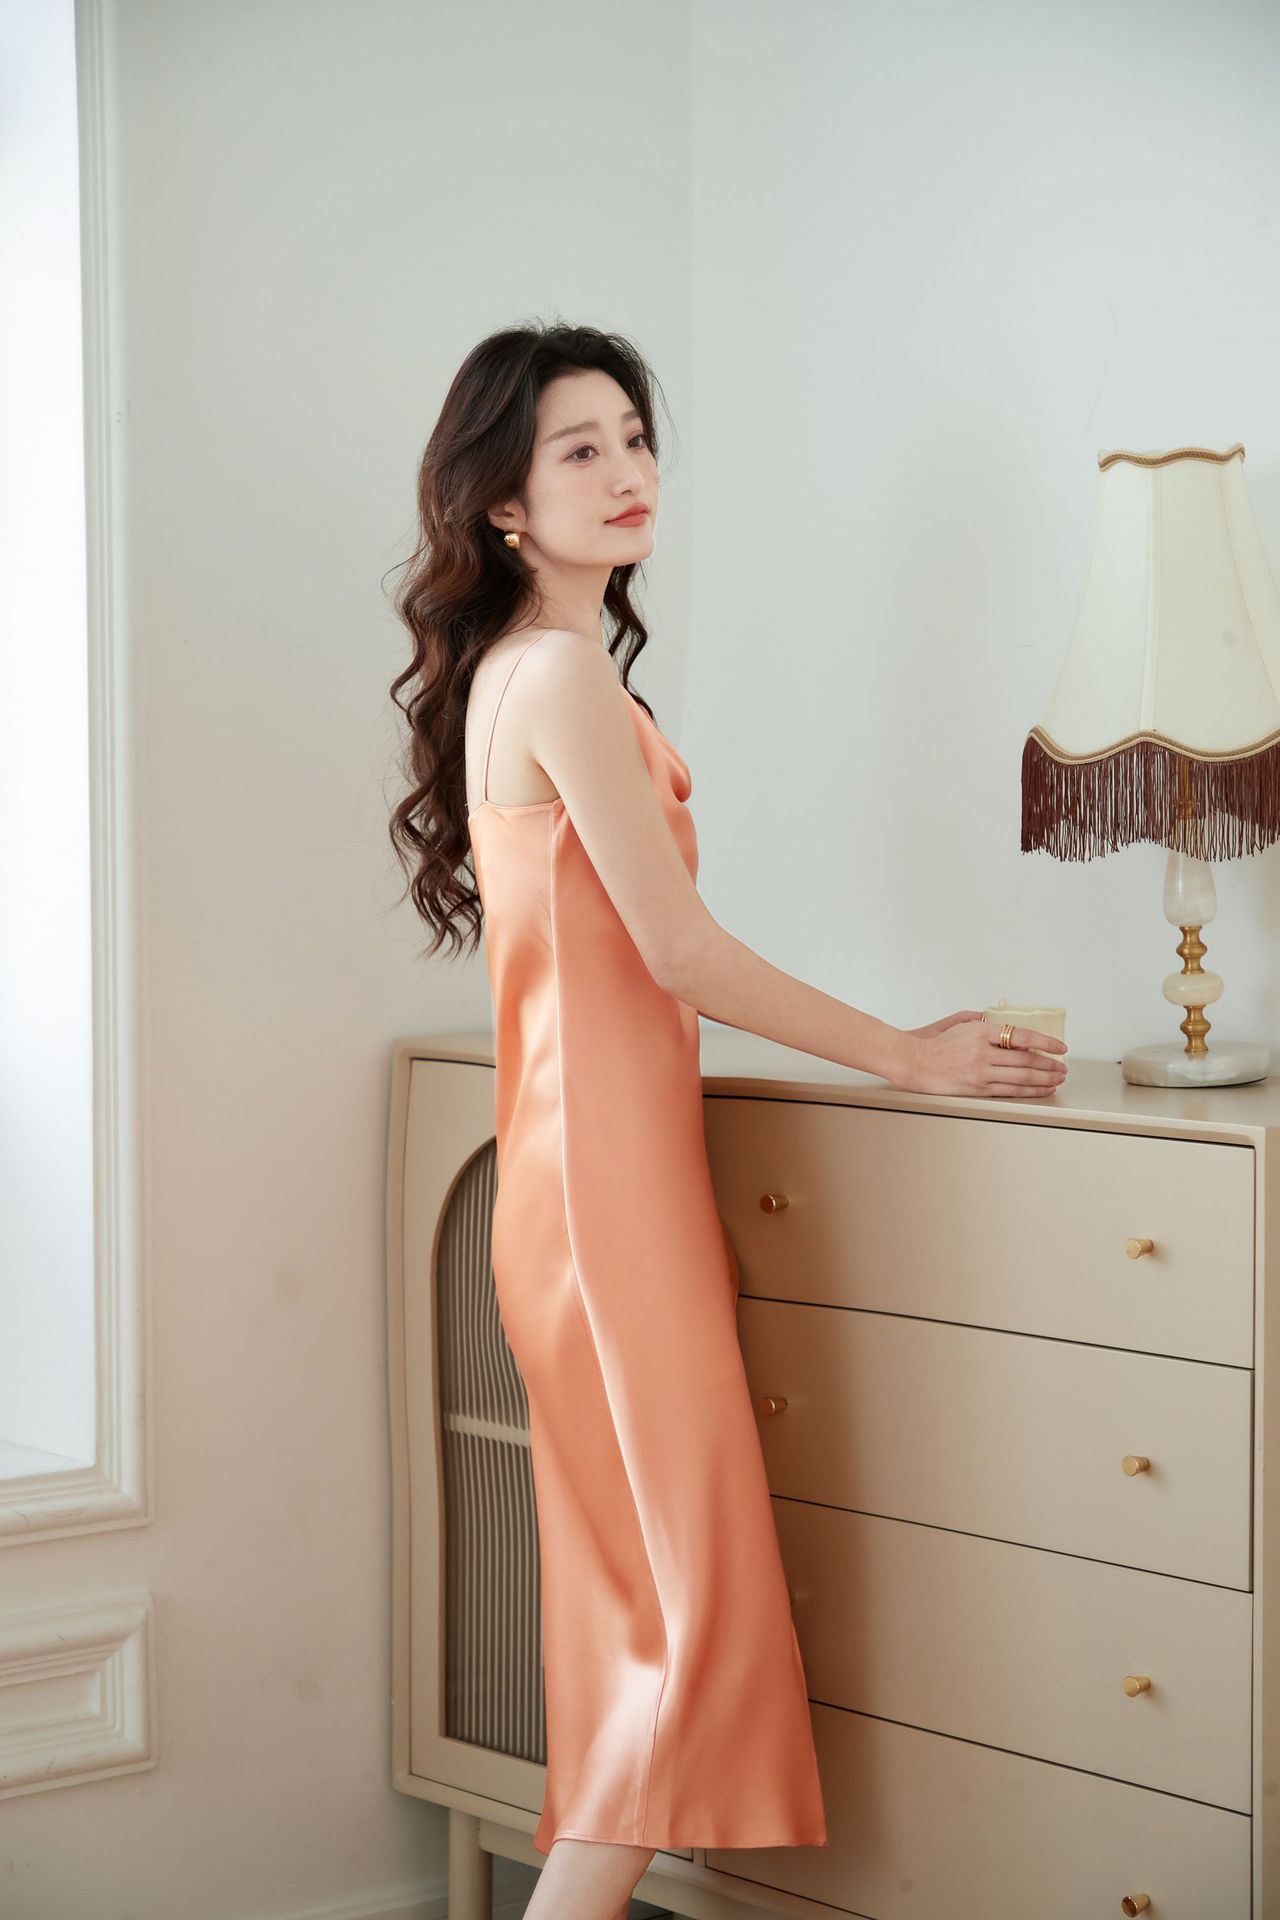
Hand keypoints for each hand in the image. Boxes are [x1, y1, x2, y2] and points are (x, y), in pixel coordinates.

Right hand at [893, 1009, 1068, 1098]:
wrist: (913, 1062)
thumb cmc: (933, 1043)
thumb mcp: (958, 1023)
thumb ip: (983, 1022)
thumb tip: (1006, 1028)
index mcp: (980, 1032)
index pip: (1022, 1036)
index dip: (1045, 1042)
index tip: (1060, 1047)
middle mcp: (982, 1052)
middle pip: (1026, 1060)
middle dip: (1049, 1065)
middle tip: (1063, 1067)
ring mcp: (980, 1072)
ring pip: (1022, 1077)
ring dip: (1044, 1079)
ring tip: (1057, 1079)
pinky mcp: (976, 1088)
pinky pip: (1009, 1090)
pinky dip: (1029, 1090)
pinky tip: (1040, 1089)